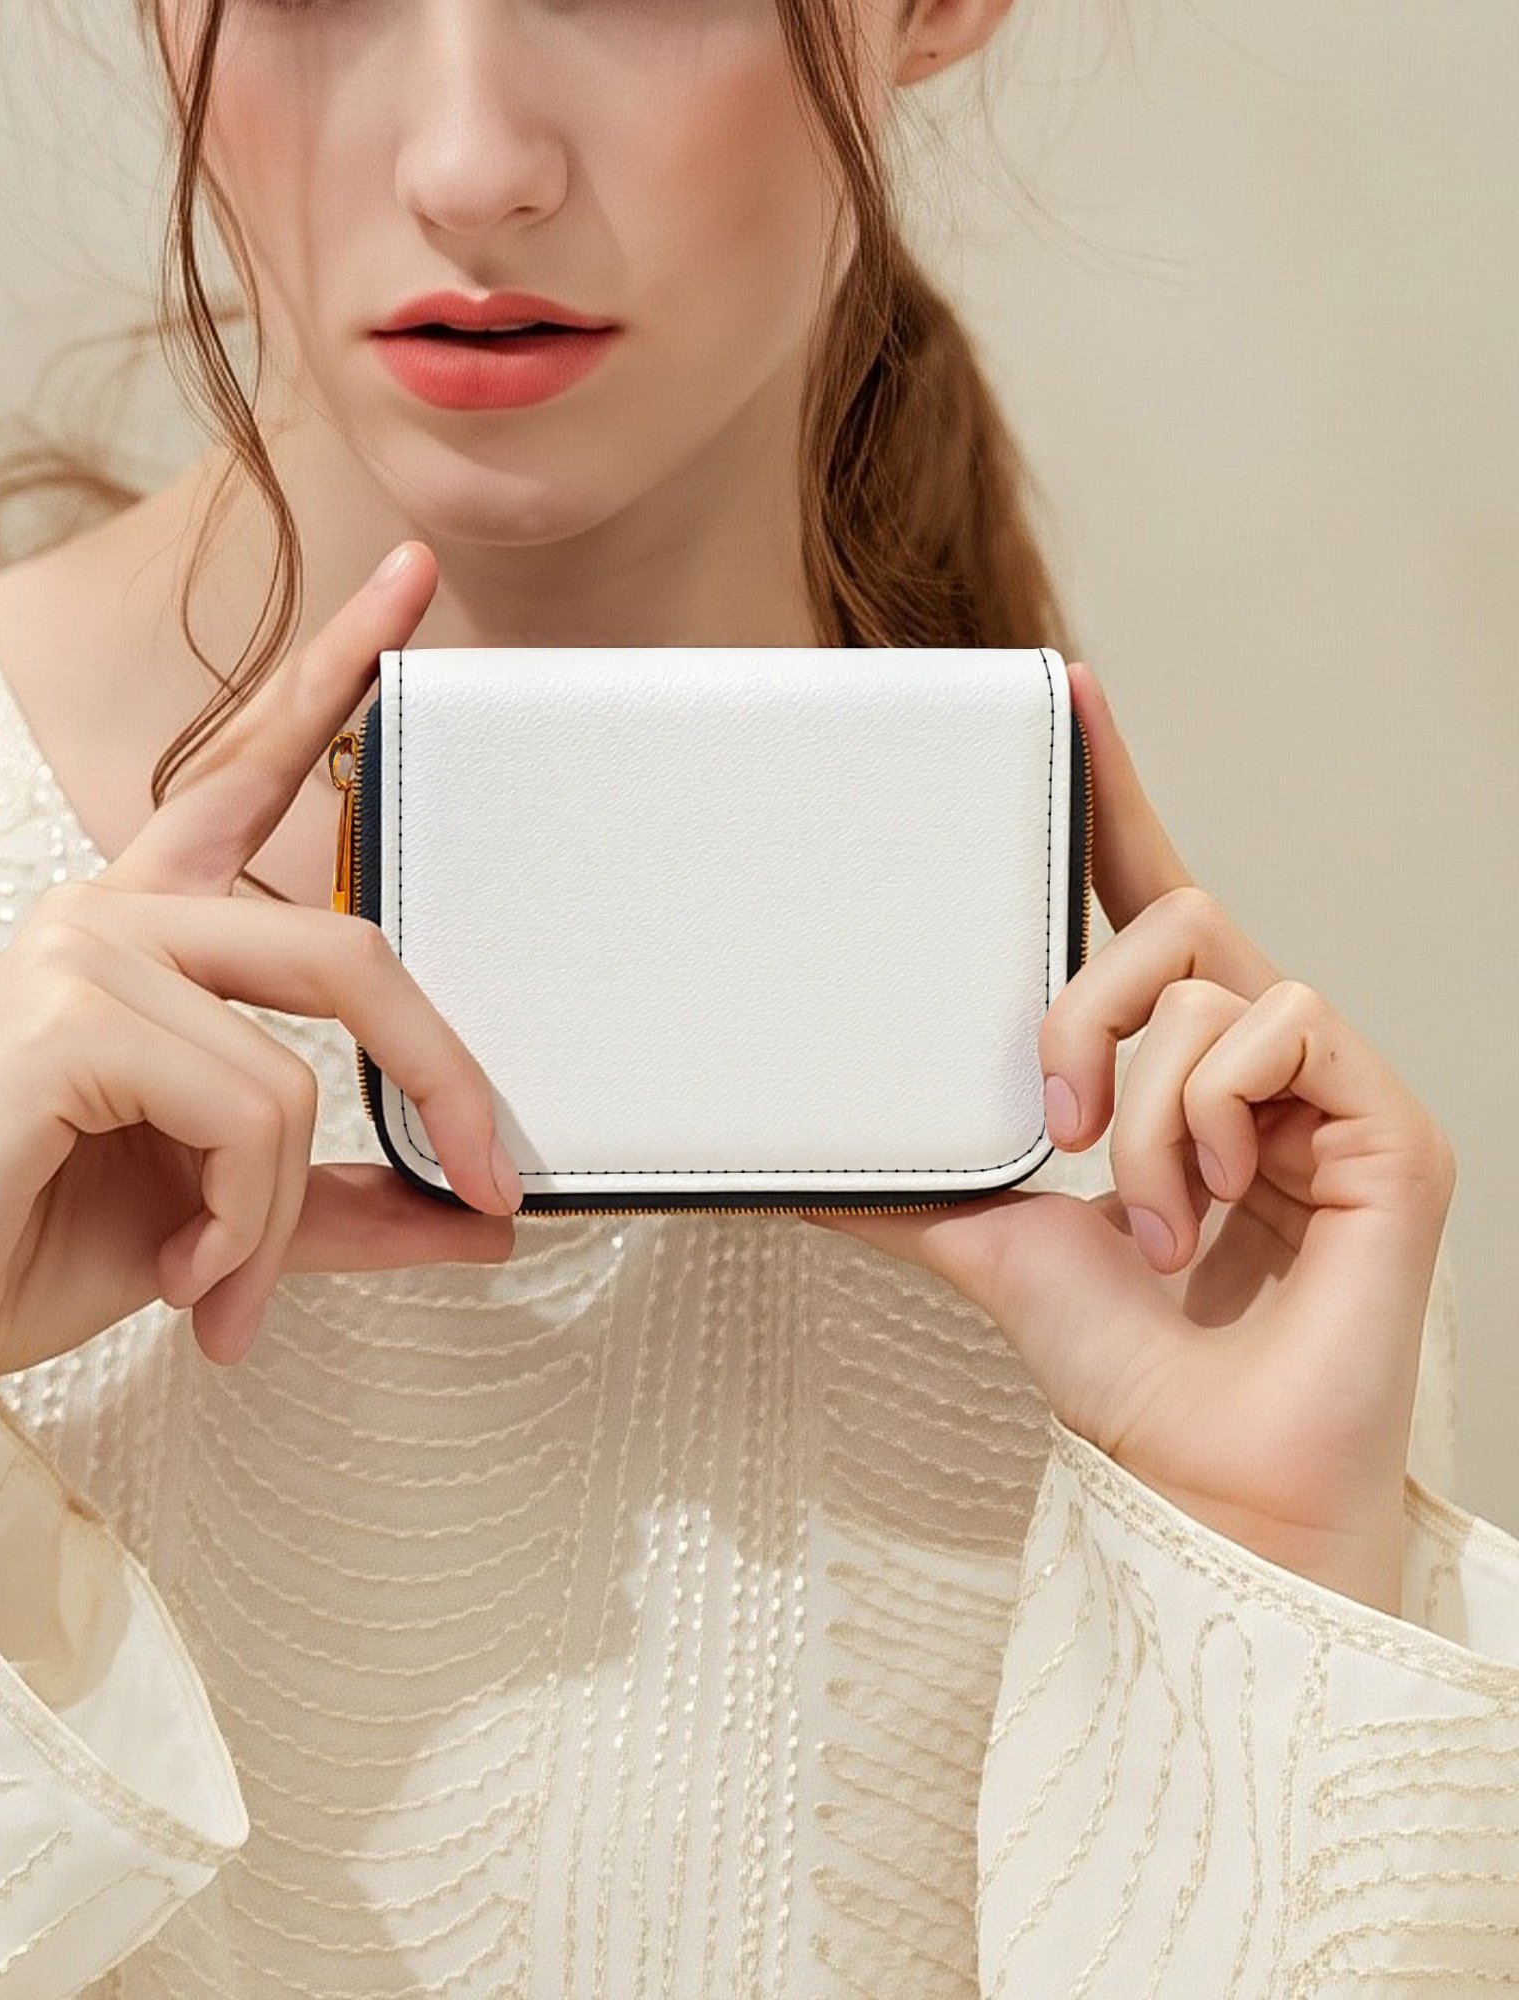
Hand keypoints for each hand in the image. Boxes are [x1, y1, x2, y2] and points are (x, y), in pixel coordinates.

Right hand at [0, 541, 520, 1463]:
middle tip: (489, 1185)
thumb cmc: (18, 1246)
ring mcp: (82, 950)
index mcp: (143, 930)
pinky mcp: (64, 1014)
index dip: (335, 674)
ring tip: (225, 1291)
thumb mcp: (219, 1217)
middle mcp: (111, 914)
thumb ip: (337, 1200)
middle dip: (444, 1080)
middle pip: (348, 948)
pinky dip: (244, 1224)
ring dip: (281, 1217)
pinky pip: (249, 1112)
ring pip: (297, 1072)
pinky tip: (184, 1274)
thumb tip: (475, 1216)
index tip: (413, 578)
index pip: (253, 771)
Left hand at [803, 662, 1456, 1614]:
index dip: (1109, 794)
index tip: (1068, 692)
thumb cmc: (1116, 1359)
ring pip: (1209, 982)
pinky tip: (1211, 1219)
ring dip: (1140, 1114)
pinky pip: (1276, 1031)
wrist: (1197, 1470)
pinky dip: (1205, 1128)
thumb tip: (784, 1159)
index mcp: (1173, 1056)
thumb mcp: (983, 1236)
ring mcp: (1329, 1081)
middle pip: (1170, 915)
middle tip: (1053, 1124)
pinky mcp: (1389, 1121)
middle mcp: (1257, 1047)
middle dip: (1080, 1011)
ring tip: (1144, 1222)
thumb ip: (906, 1177)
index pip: (1144, 893)